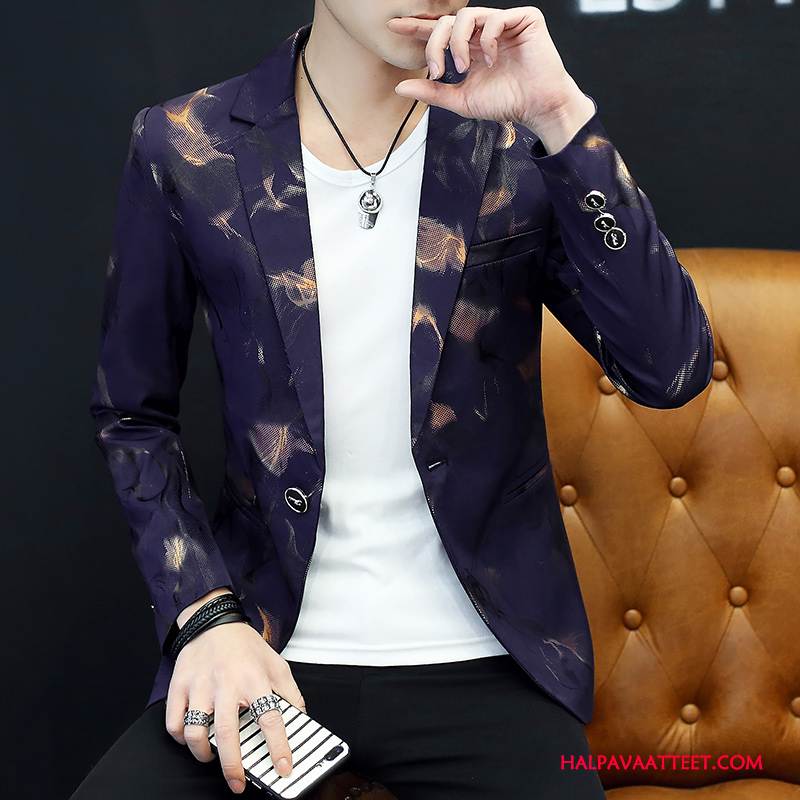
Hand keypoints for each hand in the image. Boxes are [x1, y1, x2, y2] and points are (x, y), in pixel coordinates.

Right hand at [165, 621, 305, 793]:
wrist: (213, 620)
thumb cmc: (245, 646)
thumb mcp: (276, 663)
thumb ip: (290, 693)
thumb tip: (302, 720)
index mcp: (255, 678)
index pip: (270, 718)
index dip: (278, 747)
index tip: (283, 768)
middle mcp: (226, 683)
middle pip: (227, 732)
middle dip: (232, 766)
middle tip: (238, 783)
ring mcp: (200, 685)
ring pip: (195, 732)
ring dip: (203, 753)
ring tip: (212, 757)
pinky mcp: (179, 686)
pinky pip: (174, 723)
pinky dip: (181, 739)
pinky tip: (193, 738)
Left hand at [387, 5, 595, 151]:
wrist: (537, 107)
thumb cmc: (507, 102)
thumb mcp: (462, 100)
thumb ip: (433, 92)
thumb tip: (401, 87)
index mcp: (471, 48)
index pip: (441, 32)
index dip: (418, 27)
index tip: (394, 26)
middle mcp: (485, 32)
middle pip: (449, 21)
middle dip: (435, 44)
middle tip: (437, 69)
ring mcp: (504, 23)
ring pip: (468, 16)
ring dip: (458, 43)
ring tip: (464, 68)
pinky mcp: (524, 19)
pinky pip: (495, 18)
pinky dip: (488, 40)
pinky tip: (492, 60)